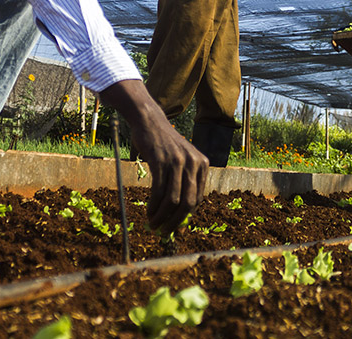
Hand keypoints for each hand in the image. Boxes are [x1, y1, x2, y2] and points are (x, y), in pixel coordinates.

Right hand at [99, 80, 207, 233]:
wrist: (150, 121)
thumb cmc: (164, 144)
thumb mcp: (183, 159)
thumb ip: (186, 180)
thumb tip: (181, 212)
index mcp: (202, 164)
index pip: (197, 199)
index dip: (185, 216)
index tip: (174, 225)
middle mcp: (193, 163)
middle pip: (187, 203)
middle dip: (175, 222)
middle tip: (163, 231)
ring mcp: (178, 162)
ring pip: (172, 200)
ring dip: (161, 216)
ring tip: (153, 223)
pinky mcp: (161, 161)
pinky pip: (159, 191)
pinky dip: (153, 206)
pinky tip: (148, 211)